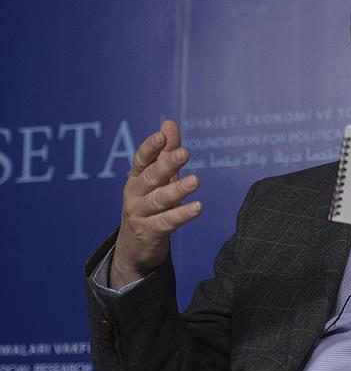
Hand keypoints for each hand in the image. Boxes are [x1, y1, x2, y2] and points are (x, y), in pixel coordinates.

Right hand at [110, 120, 201, 288]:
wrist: (133, 248)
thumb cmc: (149, 205)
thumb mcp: (157, 179)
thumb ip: (165, 152)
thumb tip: (169, 123)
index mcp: (136, 178)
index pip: (141, 159)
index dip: (151, 147)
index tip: (162, 136)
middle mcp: (135, 194)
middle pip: (151, 177)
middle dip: (167, 164)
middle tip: (184, 153)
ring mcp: (140, 214)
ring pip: (159, 199)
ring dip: (178, 190)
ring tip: (196, 181)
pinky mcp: (150, 232)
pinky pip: (167, 222)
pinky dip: (182, 214)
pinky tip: (198, 207)